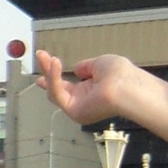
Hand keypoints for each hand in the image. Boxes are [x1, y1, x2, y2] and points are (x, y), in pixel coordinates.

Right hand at [34, 50, 148, 131]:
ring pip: (55, 91)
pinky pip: (58, 94)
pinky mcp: (74, 112)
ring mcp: (79, 107)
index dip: (56, 75)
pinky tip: (54, 64)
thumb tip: (77, 68)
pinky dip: (53, 78)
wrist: (126, 86)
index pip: (69, 85)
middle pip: (58, 89)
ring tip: (46, 57)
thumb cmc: (121, 75)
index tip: (47, 62)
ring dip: (48, 73)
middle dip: (47, 72)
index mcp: (92, 90)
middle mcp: (85, 101)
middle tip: (40, 55)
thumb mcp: (100, 63)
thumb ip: (86, 66)